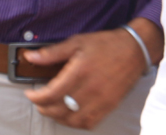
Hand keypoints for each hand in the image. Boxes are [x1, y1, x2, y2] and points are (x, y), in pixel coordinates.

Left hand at [24, 20, 160, 128]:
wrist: (135, 50)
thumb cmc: (106, 44)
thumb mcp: (77, 42)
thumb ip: (52, 53)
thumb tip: (30, 57)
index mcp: (80, 72)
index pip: (51, 94)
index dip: (36, 97)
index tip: (31, 93)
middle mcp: (90, 89)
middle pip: (59, 110)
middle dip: (44, 108)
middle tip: (39, 101)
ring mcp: (101, 100)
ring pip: (73, 120)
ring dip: (58, 117)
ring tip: (52, 108)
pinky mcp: (109, 106)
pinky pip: (89, 123)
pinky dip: (76, 123)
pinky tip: (71, 114)